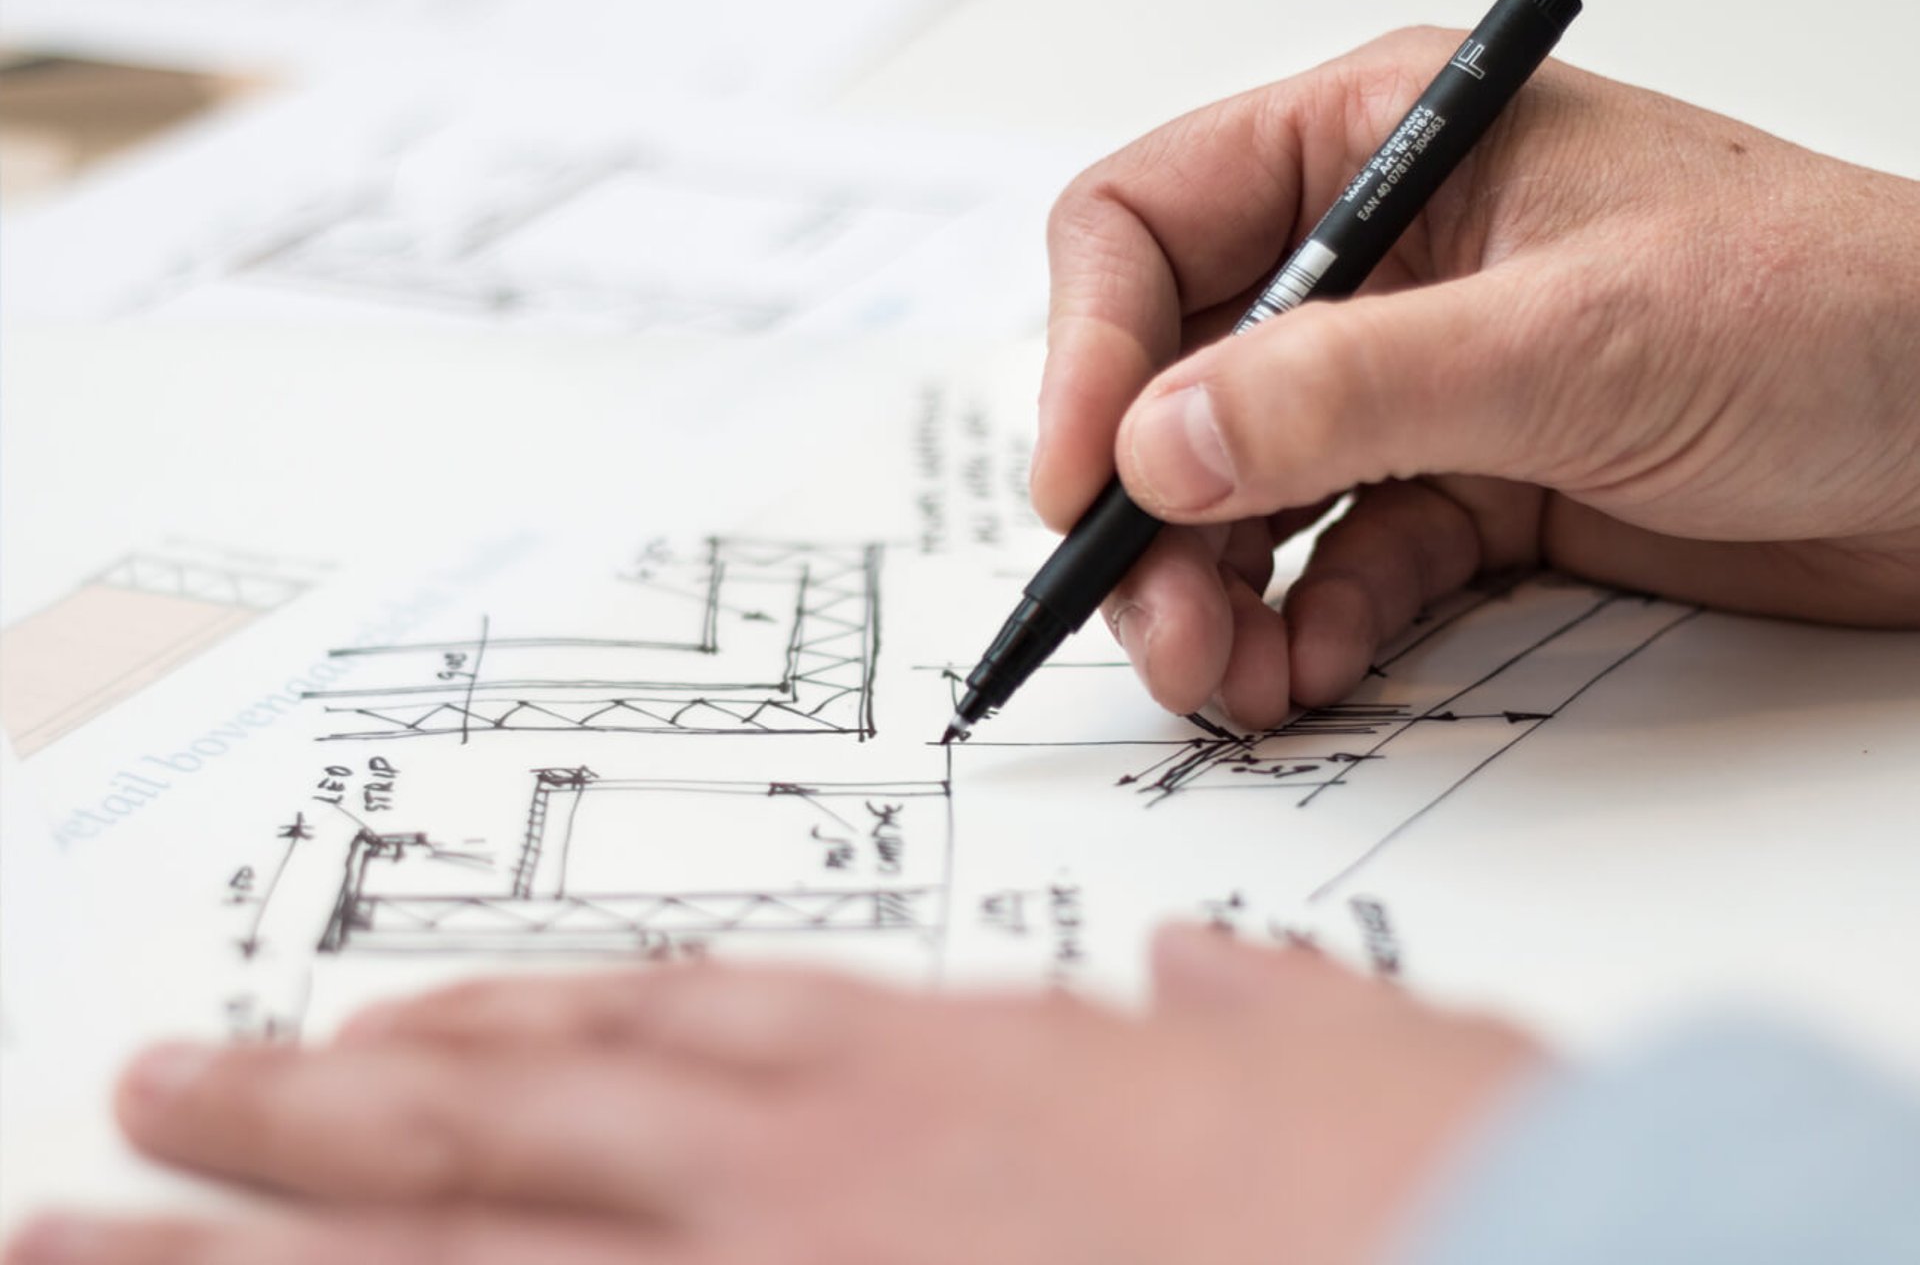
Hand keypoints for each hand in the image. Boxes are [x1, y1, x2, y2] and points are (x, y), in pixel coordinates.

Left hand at [6, 929, 1540, 1264]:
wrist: (1509, 1258)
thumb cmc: (1436, 1195)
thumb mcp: (1339, 1070)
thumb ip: (1237, 1018)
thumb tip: (1205, 984)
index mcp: (946, 1072)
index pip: (670, 1030)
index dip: (506, 1032)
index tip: (382, 1039)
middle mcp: (831, 1176)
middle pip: (508, 1131)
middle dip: (299, 1123)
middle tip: (141, 1105)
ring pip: (467, 1260)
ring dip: (261, 1255)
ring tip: (85, 1244)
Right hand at [1032, 27, 1919, 726]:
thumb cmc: (1838, 314)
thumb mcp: (1574, 339)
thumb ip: (1347, 390)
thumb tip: (1156, 444)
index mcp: (1385, 147)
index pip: (1152, 228)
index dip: (1089, 355)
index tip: (1082, 484)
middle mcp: (1381, 263)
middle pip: (1178, 382)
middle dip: (1150, 515)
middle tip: (1156, 624)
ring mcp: (1419, 385)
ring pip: (1244, 492)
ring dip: (1212, 591)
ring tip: (1225, 674)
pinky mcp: (1467, 492)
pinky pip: (1336, 563)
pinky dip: (1307, 625)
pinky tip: (1314, 668)